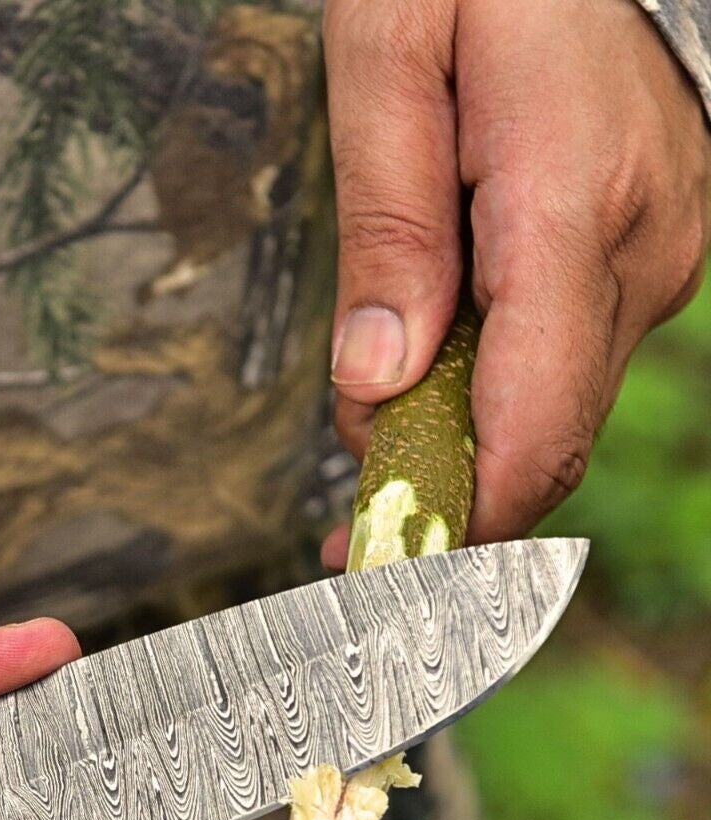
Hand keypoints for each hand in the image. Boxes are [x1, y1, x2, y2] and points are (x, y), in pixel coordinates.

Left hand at [322, 0, 708, 561]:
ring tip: (373, 410)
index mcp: (573, 205)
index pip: (533, 426)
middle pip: (541, 442)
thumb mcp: (389, 60)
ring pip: (551, 414)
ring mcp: (658, 253)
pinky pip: (562, 367)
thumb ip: (384, 230)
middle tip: (342, 527)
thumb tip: (377, 384)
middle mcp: (641, 247)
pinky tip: (430, 370)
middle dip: (438, 496)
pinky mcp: (647, 255)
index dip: (460, 524)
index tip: (384, 578)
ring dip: (456, 442)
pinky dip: (490, 395)